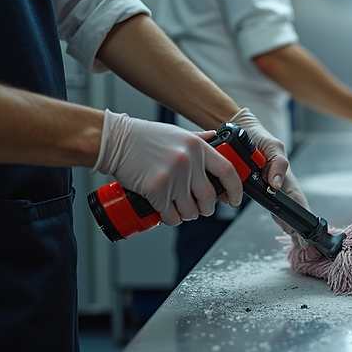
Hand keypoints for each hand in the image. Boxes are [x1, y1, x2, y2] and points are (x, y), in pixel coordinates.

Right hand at [92, 110, 242, 225]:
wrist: (116, 141)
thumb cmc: (145, 137)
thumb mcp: (178, 133)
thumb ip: (200, 139)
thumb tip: (218, 139)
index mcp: (197, 146)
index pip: (228, 171)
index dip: (235, 189)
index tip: (234, 199)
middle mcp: (188, 161)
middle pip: (209, 197)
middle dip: (206, 207)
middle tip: (200, 206)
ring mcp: (172, 177)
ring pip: (191, 210)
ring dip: (188, 214)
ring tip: (180, 208)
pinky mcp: (156, 191)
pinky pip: (171, 216)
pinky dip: (171, 219)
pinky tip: (166, 212)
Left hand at [228, 108, 308, 245]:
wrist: (238, 130)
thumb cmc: (258, 137)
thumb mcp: (272, 146)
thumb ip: (277, 163)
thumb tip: (276, 185)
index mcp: (284, 177)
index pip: (297, 201)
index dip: (302, 218)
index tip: (305, 235)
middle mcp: (278, 185)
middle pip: (292, 209)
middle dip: (299, 228)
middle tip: (305, 245)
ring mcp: (268, 187)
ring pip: (280, 210)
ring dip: (289, 225)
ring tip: (297, 240)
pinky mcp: (255, 188)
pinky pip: (266, 204)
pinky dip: (277, 216)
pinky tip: (285, 227)